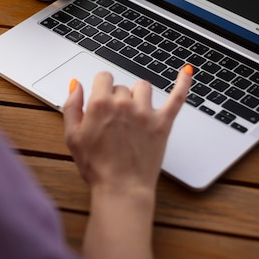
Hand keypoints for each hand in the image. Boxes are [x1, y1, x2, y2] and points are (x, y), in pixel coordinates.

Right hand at [63, 67, 191, 197]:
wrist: (121, 188)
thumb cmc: (96, 166)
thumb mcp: (72, 136)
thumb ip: (72, 106)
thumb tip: (75, 85)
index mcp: (101, 104)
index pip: (104, 77)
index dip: (101, 87)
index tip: (101, 97)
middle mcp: (124, 103)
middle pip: (122, 87)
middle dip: (117, 99)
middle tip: (113, 122)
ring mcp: (146, 112)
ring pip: (143, 88)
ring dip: (137, 96)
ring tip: (133, 113)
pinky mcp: (163, 123)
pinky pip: (177, 97)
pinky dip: (183, 82)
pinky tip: (186, 71)